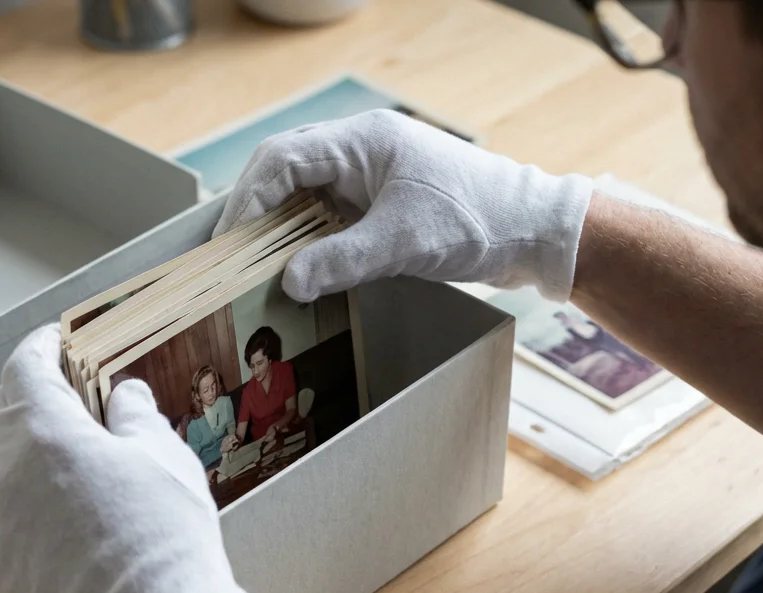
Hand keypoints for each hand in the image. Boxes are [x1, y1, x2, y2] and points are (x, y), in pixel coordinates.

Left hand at [0, 325, 262, 592]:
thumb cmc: (160, 531)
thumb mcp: (162, 453)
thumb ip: (133, 413)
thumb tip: (122, 395)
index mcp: (42, 426)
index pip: (25, 367)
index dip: (41, 348)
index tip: (55, 342)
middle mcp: (1, 465)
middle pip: (0, 411)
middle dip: (29, 397)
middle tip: (67, 399)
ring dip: (17, 448)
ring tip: (60, 458)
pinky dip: (13, 497)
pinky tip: (52, 510)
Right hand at [213, 109, 593, 301]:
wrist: (533, 230)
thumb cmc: (477, 220)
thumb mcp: (403, 243)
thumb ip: (341, 261)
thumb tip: (288, 281)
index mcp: (363, 141)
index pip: (282, 158)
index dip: (249, 199)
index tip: (229, 241)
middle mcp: (361, 150)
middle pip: (285, 169)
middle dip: (254, 210)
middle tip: (229, 253)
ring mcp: (371, 174)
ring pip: (304, 192)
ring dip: (279, 225)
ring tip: (253, 263)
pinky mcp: (382, 201)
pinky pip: (328, 213)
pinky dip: (306, 238)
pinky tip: (296, 267)